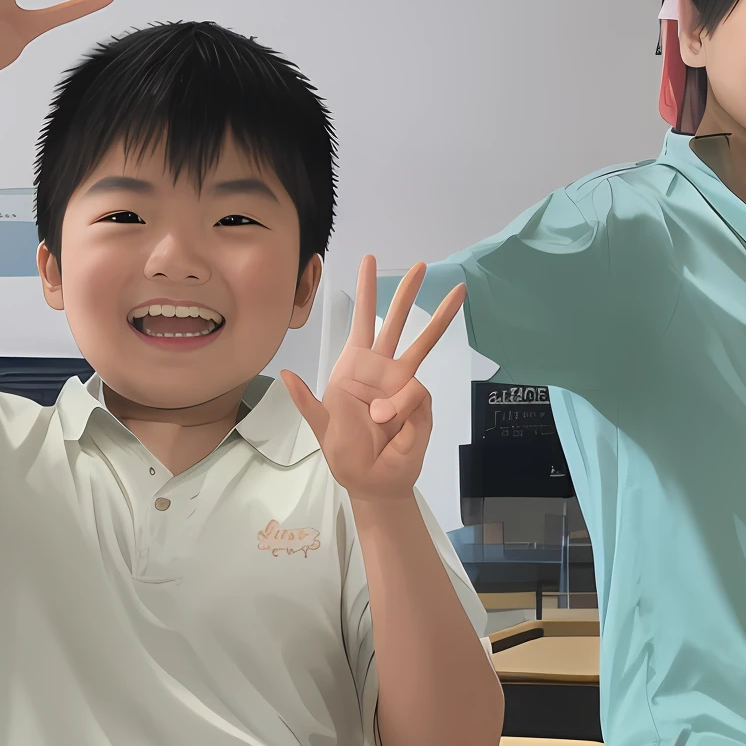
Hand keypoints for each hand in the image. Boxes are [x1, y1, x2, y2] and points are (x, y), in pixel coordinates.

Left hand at [282, 257, 464, 503]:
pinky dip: (399, 409)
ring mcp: (404, 386)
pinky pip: (414, 393)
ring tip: (460, 290)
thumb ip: (307, 402)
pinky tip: (388, 424)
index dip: (366, 293)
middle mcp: (382, 371)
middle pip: (397, 323)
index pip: (362, 323)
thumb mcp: (321, 429)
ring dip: (439, 318)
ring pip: (422, 345)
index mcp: (354, 369)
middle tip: (421, 265)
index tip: (370, 260)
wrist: (374, 485)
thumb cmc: (347, 457)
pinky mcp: (419, 404)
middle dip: (407, 294)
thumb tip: (285, 376)